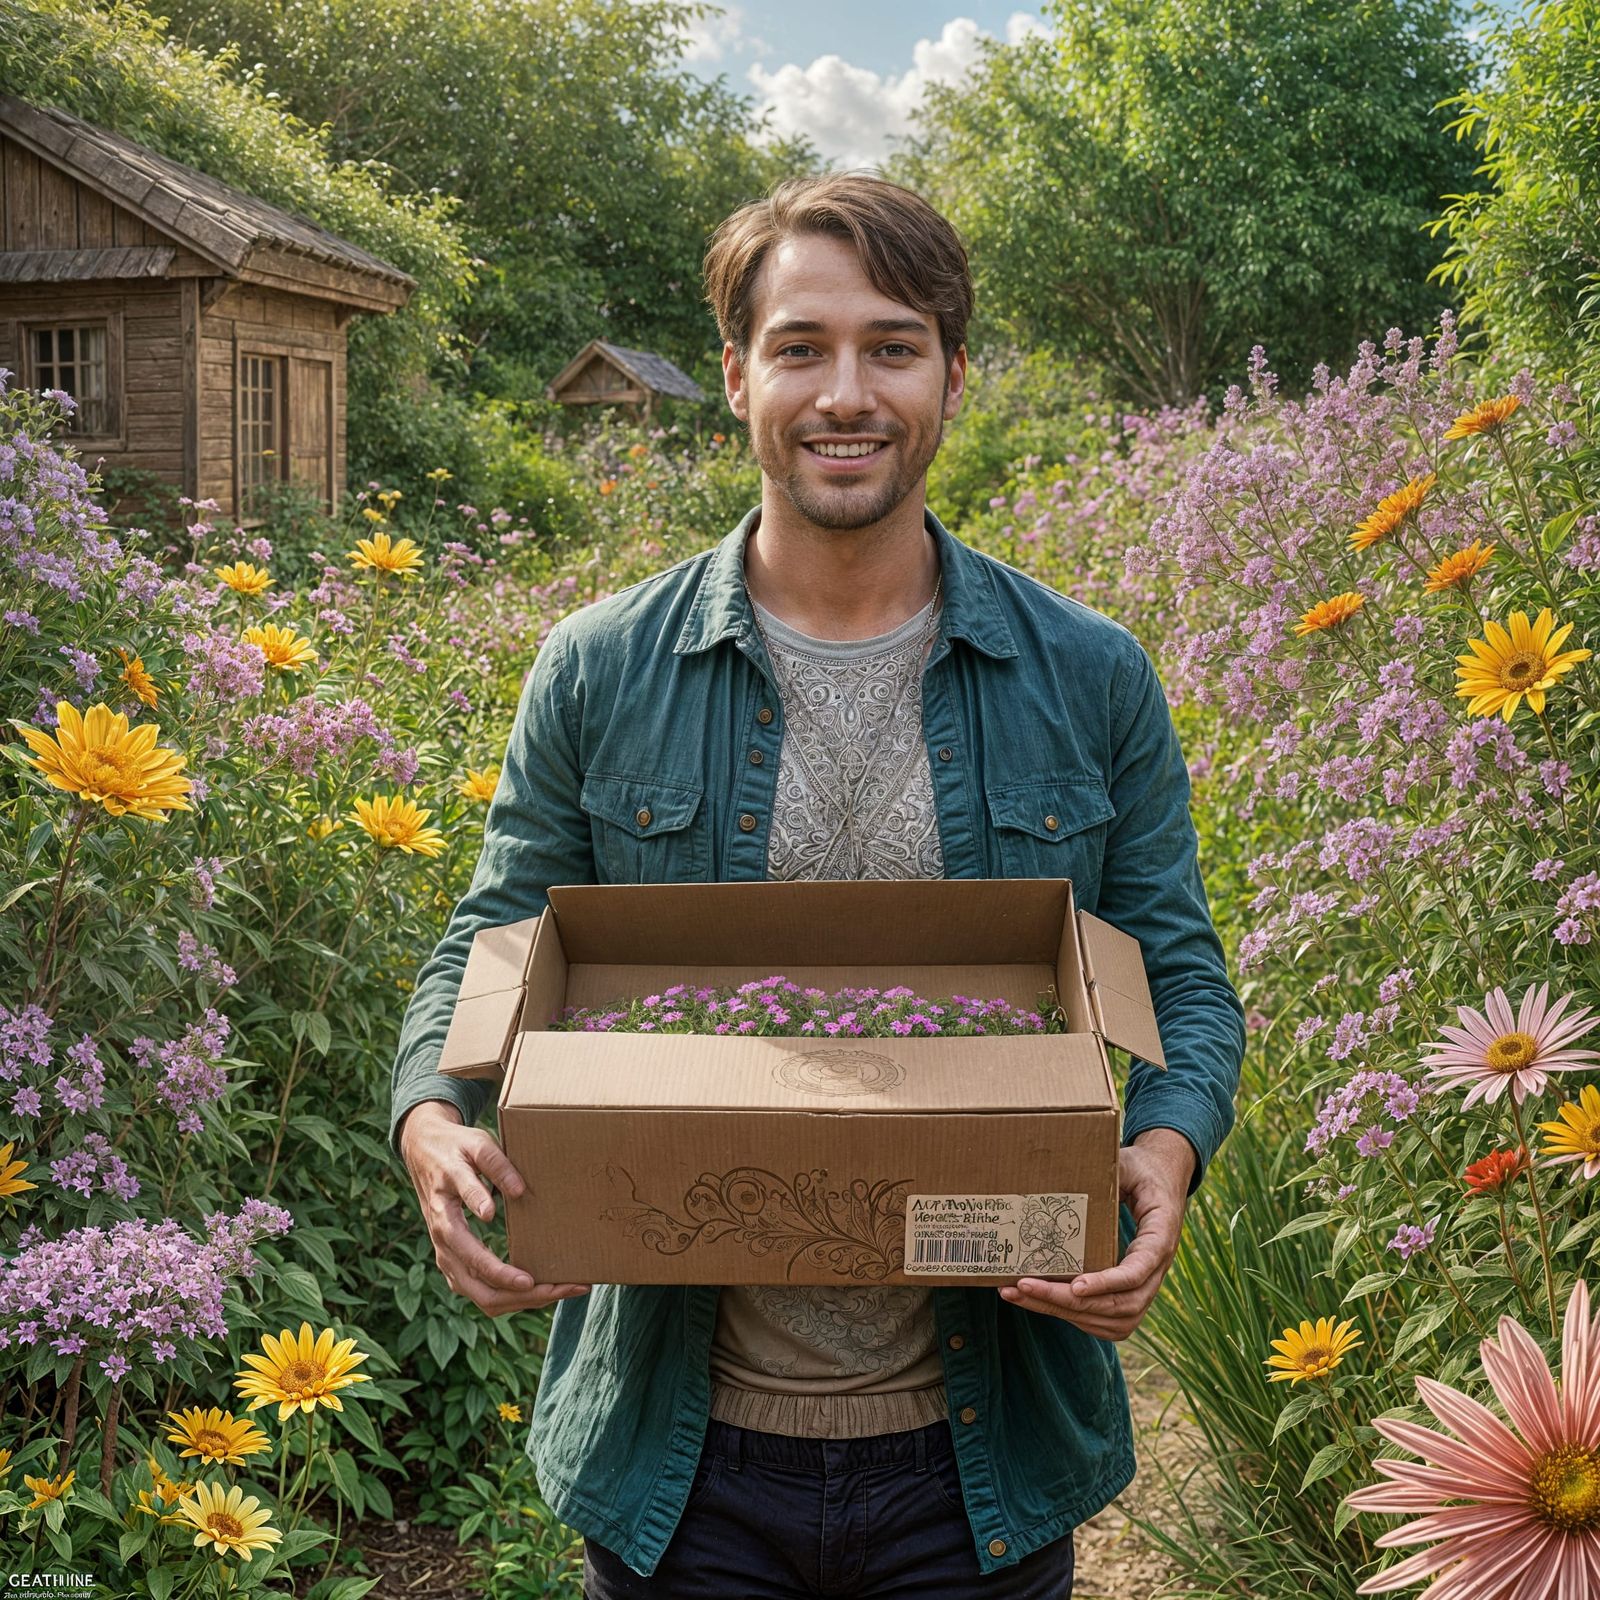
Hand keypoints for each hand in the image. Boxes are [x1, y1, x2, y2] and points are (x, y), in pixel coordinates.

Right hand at [399, 1100, 590, 1317]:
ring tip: (561, 1290)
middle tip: (558, 1288)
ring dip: (520, 1301)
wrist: (423, 1151)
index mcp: (445, 1215)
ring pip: (481, 1297)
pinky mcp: (456, 1261)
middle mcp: (443, 1243)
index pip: (470, 1252)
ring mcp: (447, 1256)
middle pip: (478, 1286)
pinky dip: (511, 1297)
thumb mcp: (475, 1145)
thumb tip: (519, 1192)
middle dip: (519, 1295)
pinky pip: (482, 1291)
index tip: (527, 1279)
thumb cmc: (455, 1148)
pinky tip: (541, 1289)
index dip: (498, 1270)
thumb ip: (495, 1165)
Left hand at [997, 1129, 1194, 1340]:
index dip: (1107, 1282)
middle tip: (1023, 1287)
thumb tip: (1061, 1167)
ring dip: (1065, 1313)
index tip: (1076, 1286)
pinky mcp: (1132, 1294)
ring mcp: (1147, 1285)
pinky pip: (1108, 1321)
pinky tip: (1041, 1302)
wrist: (1161, 1180)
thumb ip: (1104, 1169)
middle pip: (1121, 1305)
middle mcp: (1157, 1268)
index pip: (1138, 1271)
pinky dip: (1075, 1317)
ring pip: (1113, 1320)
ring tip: (1020, 1294)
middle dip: (1069, 1302)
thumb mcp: (1126, 1161)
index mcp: (1161, 1234)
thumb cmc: (1141, 1170)